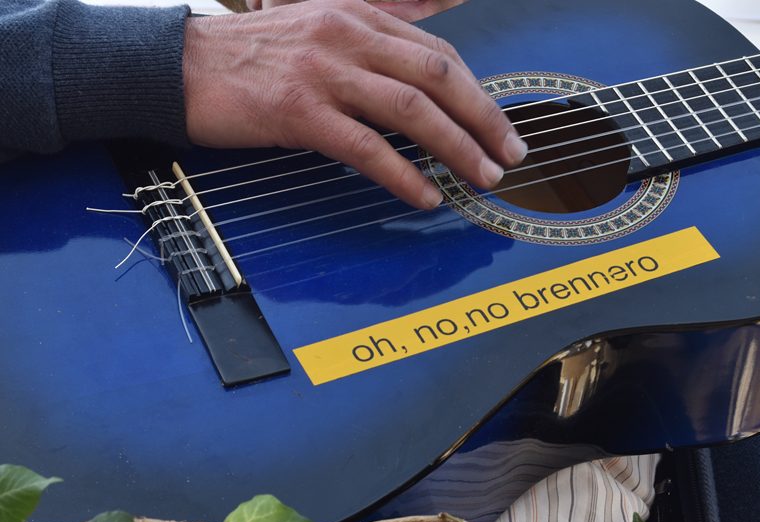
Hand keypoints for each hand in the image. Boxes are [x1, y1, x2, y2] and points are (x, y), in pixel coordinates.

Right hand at [183, 0, 525, 208]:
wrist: (178, 65)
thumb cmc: (251, 56)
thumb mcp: (320, 28)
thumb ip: (374, 43)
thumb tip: (428, 69)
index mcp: (358, 14)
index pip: (437, 52)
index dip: (478, 92)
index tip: (501, 125)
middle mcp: (348, 35)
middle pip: (437, 75)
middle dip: (484, 118)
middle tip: (510, 154)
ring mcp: (324, 72)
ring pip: (411, 109)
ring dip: (456, 147)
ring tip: (481, 177)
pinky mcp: (299, 112)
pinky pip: (366, 147)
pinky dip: (403, 175)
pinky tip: (425, 195)